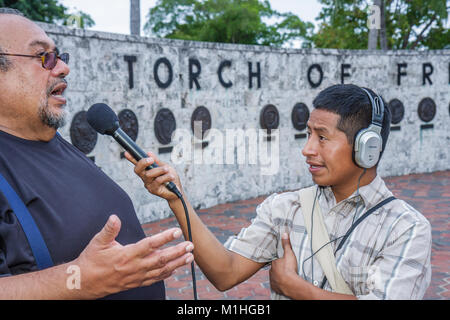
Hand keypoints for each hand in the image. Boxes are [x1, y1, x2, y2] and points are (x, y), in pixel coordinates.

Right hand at [74, 214, 193, 298]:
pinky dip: (166, 274)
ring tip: (189, 257)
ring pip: (161, 271)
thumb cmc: (91, 260)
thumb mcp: (97, 242)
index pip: (150, 245)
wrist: (84, 283)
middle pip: (161, 259)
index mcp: (127, 255)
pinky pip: (154, 279)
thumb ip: (109, 229)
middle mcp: (134, 267)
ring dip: (177, 264)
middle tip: (191, 245)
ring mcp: (136, 277)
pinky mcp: (136, 283)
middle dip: (178, 252)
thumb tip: (115, 217)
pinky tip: (175, 269)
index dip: (164, 238)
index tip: (177, 231)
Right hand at [124, 151, 181, 201]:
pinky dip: (165, 177)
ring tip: (167, 170)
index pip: (137, 164)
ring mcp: (148, 184)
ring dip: (159, 170)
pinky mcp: (153, 190)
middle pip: (138, 170)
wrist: (178, 190)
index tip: (127, 153)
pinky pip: (157, 181)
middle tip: (151, 159)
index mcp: (147, 170)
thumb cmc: (171, 178)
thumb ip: (157, 161)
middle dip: (143, 162)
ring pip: (148, 174)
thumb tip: (149, 153)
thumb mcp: (165, 166)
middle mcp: (145, 177)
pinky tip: (171, 177)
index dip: (131, 159)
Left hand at [269, 232, 298, 295]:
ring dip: (278, 276)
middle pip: (274, 268)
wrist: (290, 284)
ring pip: (274, 276)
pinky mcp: (275, 287)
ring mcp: (272, 279)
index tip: (282, 261)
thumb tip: (284, 234)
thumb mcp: (289, 254)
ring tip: (284, 276)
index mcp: (274, 263)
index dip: (278, 260)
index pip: (275, 260)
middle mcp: (271, 271)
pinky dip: (278, 283)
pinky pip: (275, 284)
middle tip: (284, 269)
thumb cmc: (289, 269)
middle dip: (278, 268)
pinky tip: (282, 283)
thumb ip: (286, 244)